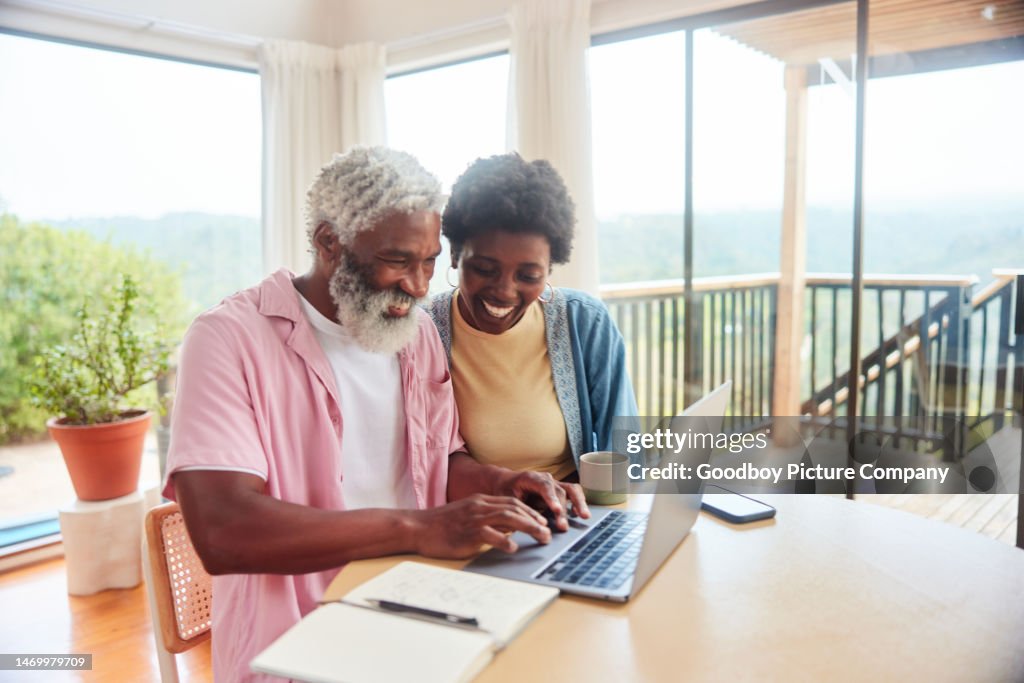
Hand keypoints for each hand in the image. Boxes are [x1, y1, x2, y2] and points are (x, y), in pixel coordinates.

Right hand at [410, 494, 552, 558]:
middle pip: (515, 508)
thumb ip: (487, 519)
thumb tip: (508, 530)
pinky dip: (504, 541)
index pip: (512, 502)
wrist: (418, 527)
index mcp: (480, 501)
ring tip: (541, 538)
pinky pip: (490, 535)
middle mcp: (480, 507)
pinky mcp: (467, 533)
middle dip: (535, 519)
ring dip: (529, 527)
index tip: (542, 521)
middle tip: (548, 531)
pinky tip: (513, 548)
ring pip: (508, 518)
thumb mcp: (467, 515)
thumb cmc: (442, 525)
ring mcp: (474, 519)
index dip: (530, 511)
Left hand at [494, 470, 589, 532]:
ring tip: (585, 516)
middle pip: (559, 492)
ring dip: (578, 503)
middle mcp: (545, 478)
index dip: (551, 498)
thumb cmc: (504, 490)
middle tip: (562, 526)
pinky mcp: (559, 491)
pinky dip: (579, 502)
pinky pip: (573, 493)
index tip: (556, 510)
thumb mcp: (505, 498)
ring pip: (571, 489)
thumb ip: (515, 509)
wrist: (506, 481)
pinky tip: (582, 514)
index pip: (544, 486)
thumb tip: (521, 524)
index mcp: (530, 477)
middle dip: (562, 510)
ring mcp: (554, 483)